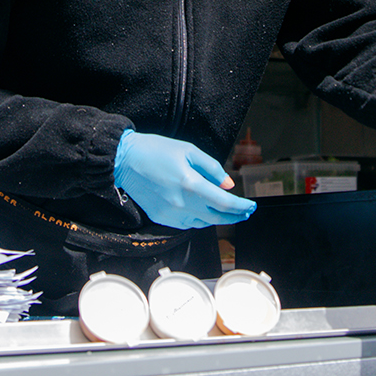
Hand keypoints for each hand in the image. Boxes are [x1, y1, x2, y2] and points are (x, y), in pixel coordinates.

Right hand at [113, 129, 256, 228]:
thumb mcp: (189, 151)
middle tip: (246, 212)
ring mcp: (171, 213)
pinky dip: (200, 220)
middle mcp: (182, 203)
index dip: (242, 207)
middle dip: (235, 216)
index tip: (251, 206)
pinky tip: (205, 213)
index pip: (225, 203)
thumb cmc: (156, 151)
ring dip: (218, 219)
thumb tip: (228, 185)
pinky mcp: (162, 217)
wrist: (124, 160)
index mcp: (191, 184)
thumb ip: (212, 168)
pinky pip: (187, 224)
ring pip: (203, 223)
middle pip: (217, 218)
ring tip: (228, 213)